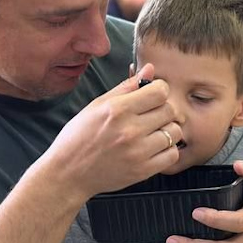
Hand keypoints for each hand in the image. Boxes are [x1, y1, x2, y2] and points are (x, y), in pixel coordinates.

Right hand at [44, 63, 180, 198]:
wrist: (68, 173)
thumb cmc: (79, 137)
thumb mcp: (97, 105)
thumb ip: (126, 87)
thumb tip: (150, 69)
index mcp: (117, 110)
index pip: (160, 92)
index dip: (159, 90)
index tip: (153, 95)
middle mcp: (129, 130)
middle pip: (170, 110)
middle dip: (164, 109)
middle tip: (151, 115)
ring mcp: (138, 152)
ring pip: (175, 132)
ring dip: (167, 130)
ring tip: (152, 132)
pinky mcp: (143, 171)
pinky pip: (172, 154)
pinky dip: (167, 149)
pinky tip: (153, 147)